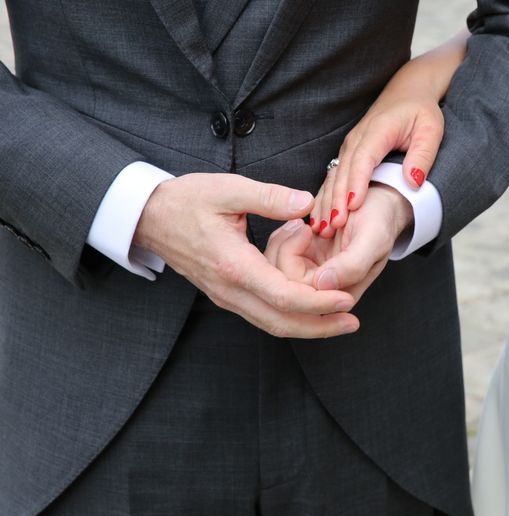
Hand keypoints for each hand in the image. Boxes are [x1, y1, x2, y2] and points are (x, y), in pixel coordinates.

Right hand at [135, 174, 359, 338]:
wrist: (148, 217)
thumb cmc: (186, 200)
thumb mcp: (228, 189)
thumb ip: (270, 197)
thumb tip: (307, 204)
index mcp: (233, 265)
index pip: (283, 296)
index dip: (318, 302)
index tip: (346, 298)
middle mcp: (230, 290)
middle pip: (281, 322)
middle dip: (320, 326)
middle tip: (353, 322)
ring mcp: (227, 296)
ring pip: (272, 324)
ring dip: (308, 326)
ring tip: (341, 321)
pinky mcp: (227, 294)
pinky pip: (263, 315)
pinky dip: (291, 317)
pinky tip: (313, 310)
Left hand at [273, 184, 413, 308]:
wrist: (379, 201)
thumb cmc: (380, 220)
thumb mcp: (372, 240)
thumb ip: (352, 265)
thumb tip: (322, 285)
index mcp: (340, 295)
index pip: (298, 291)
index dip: (292, 260)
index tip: (306, 229)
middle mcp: (322, 289)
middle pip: (281, 281)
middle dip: (283, 247)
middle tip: (299, 223)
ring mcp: (310, 274)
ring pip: (276, 268)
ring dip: (282, 240)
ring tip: (300, 221)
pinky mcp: (303, 259)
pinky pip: (278, 254)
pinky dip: (283, 236)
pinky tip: (297, 223)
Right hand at [310, 54, 452, 237]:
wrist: (408, 92)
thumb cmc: (421, 111)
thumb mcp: (431, 130)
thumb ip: (423, 155)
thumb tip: (414, 182)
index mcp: (378, 131)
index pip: (364, 159)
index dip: (357, 182)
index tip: (353, 205)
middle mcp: (358, 138)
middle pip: (344, 171)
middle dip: (337, 198)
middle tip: (335, 226)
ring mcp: (350, 145)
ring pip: (335, 175)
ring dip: (328, 200)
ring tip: (323, 228)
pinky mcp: (349, 153)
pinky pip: (335, 176)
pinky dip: (327, 196)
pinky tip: (322, 217)